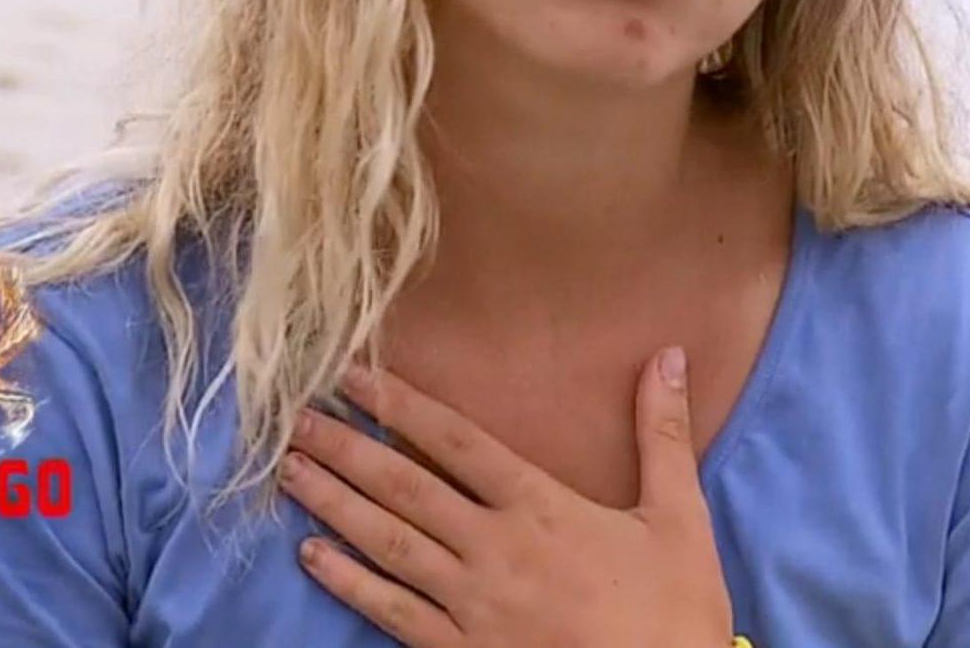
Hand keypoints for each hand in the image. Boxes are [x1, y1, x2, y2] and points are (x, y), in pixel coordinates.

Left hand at [281, 347, 734, 646]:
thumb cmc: (675, 609)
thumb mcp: (680, 514)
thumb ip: (664, 433)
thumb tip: (671, 356)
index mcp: (541, 506)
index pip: (456, 441)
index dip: (401, 405)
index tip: (354, 378)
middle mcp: (494, 549)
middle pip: (404, 487)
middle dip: (346, 449)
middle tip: (295, 417)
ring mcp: (471, 605)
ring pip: (387, 544)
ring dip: (333, 504)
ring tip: (289, 472)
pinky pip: (391, 613)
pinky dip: (347, 584)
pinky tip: (312, 557)